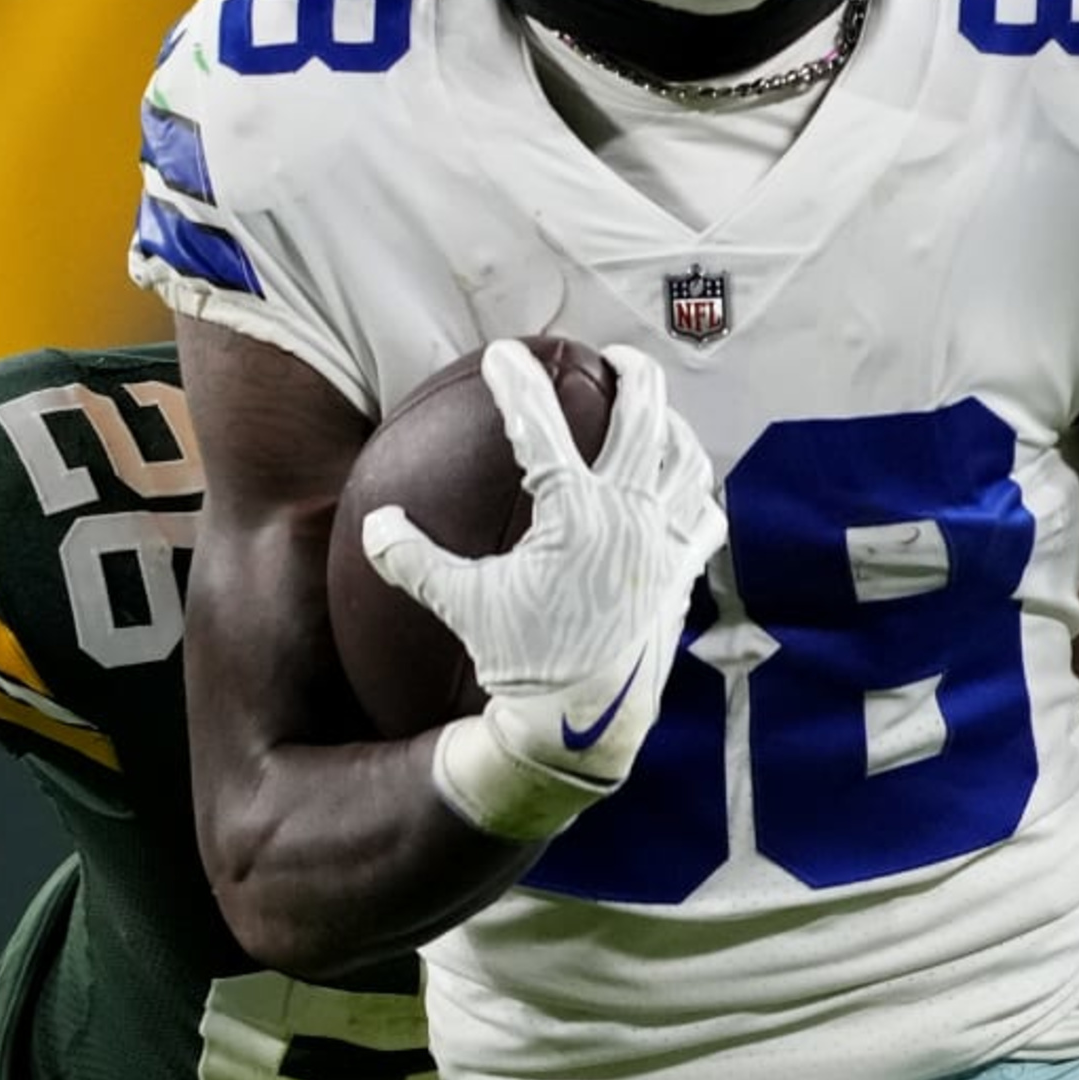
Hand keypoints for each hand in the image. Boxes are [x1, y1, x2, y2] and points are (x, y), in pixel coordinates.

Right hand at [364, 341, 724, 837]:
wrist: (584, 724)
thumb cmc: (521, 662)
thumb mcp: (460, 606)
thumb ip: (413, 560)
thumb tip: (377, 524)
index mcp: (573, 513)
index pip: (540, 428)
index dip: (516, 384)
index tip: (502, 355)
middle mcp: (627, 516)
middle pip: (644, 420)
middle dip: (633, 378)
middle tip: (619, 360)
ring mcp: (661, 544)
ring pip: (686, 462)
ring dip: (674, 429)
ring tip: (660, 416)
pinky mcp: (679, 575)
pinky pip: (701, 518)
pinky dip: (694, 494)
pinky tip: (685, 492)